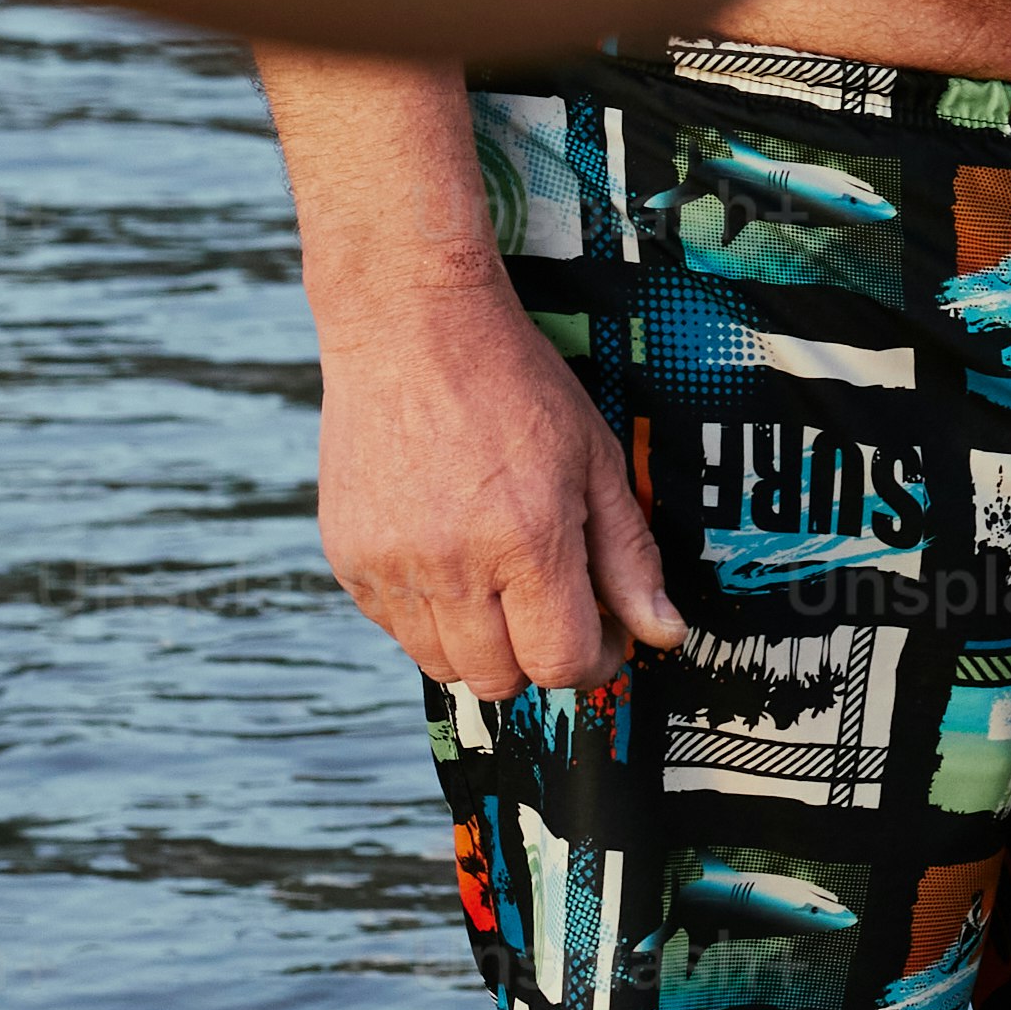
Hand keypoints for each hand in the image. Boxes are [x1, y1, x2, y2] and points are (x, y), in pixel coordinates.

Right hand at [313, 267, 686, 698]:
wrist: (410, 328)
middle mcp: (453, 566)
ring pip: (442, 666)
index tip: (600, 634)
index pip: (560, 664)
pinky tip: (448, 558)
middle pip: (499, 681)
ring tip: (498, 580)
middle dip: (536, 659)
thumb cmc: (513, 385)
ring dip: (480, 645)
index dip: (591, 661)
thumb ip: (629, 557)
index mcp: (527, 541)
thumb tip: (662, 634)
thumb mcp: (595, 460)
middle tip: (552, 607)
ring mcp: (391, 567)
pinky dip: (427, 616)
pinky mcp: (348, 559)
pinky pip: (393, 630)